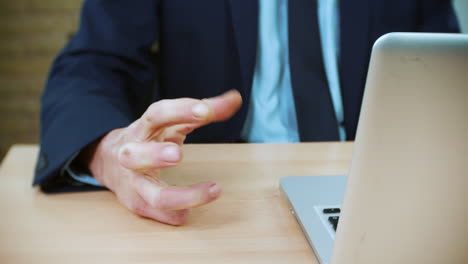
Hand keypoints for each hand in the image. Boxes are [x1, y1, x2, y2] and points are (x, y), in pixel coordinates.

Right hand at [82, 90, 241, 224]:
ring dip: (179, 197)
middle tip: (178, 154)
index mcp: (142, 129)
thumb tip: (235, 99)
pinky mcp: (137, 204)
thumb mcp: (171, 121)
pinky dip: (175, 215)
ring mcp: (133, 183)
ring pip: (150, 196)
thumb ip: (203, 111)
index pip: (157, 115)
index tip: (205, 111)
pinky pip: (157, 215)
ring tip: (214, 189)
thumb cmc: (149, 139)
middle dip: (155, 156)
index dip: (180, 110)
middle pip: (135, 156)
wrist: (108, 161)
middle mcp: (131, 155)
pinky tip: (191, 213)